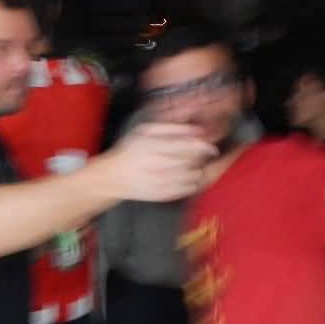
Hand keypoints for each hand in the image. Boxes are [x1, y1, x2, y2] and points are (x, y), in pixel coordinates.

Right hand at [100, 123, 217, 201]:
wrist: (115, 177)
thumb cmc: (130, 151)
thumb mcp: (146, 131)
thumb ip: (171, 128)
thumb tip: (196, 130)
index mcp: (155, 147)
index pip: (188, 146)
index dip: (203, 146)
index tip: (208, 145)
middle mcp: (159, 166)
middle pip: (193, 161)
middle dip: (200, 157)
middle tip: (198, 153)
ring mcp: (162, 183)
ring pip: (194, 176)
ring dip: (197, 169)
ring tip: (189, 165)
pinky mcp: (165, 195)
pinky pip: (189, 189)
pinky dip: (192, 181)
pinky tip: (184, 176)